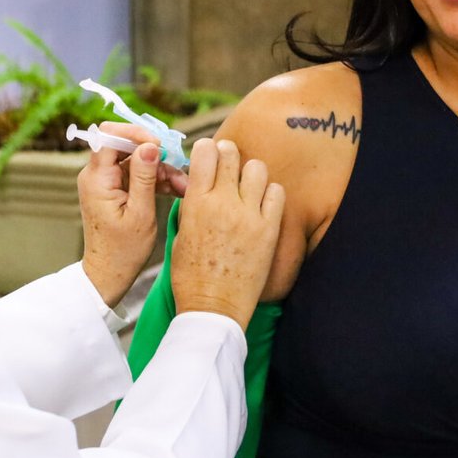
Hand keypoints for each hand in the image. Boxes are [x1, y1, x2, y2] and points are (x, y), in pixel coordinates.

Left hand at [79, 123, 174, 307]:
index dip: (134, 133)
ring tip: (183, 185)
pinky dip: (157, 179)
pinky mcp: (116, 189)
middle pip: (125, 145)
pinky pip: (138, 173)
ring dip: (161, 169)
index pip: (108, 136)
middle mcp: (97, 175)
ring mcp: (107, 181)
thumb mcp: (140, 213)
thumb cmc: (123, 250)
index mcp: (97, 179)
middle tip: (177, 163)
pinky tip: (177, 189)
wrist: (110, 273)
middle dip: (154, 152)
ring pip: (136, 159)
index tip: (159, 144)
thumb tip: (149, 145)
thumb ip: (144, 177)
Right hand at [170, 138, 284, 328]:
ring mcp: (248, 215)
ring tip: (247, 188)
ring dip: (251, 173)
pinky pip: (277, 192)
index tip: (210, 156)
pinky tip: (262, 205)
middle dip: (229, 154)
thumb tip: (200, 183)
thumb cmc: (191, 275)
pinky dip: (271, 194)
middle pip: (232, 153)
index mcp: (196, 202)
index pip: (205, 152)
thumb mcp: (180, 234)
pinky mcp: (268, 229)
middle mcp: (222, 203)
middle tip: (229, 166)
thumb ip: (192, 204)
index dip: (208, 149)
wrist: (212, 308)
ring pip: (257, 168)